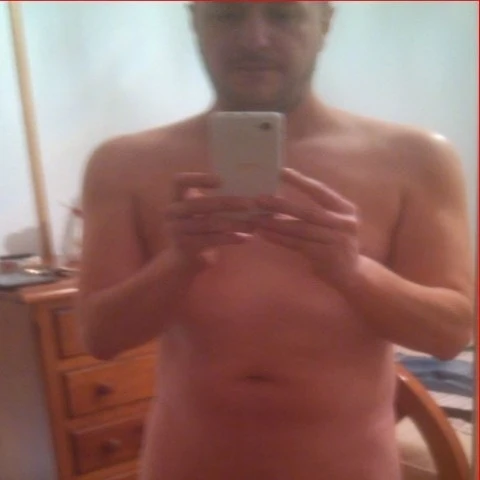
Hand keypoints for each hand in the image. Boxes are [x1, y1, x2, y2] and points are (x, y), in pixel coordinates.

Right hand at [165, 172, 252, 266]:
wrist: (184, 255)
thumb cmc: (199, 224)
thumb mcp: (201, 208)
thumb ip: (214, 196)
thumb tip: (247, 185)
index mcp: (176, 196)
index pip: (179, 181)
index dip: (198, 179)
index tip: (221, 181)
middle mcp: (172, 211)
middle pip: (200, 204)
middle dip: (227, 203)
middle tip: (250, 204)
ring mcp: (176, 230)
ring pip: (209, 224)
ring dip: (234, 223)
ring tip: (253, 224)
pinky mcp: (185, 246)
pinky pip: (211, 240)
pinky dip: (230, 239)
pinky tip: (246, 238)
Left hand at [253, 168, 360, 288]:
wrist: (351, 274)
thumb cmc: (335, 244)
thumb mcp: (333, 223)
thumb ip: (315, 211)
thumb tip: (280, 198)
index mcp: (345, 209)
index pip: (320, 191)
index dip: (300, 181)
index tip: (281, 171)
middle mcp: (344, 223)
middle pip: (308, 212)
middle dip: (281, 205)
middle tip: (260, 199)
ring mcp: (337, 240)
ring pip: (300, 229)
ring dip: (276, 224)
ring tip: (257, 218)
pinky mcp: (326, 256)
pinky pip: (297, 245)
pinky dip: (279, 239)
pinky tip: (264, 234)